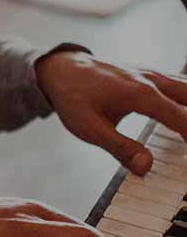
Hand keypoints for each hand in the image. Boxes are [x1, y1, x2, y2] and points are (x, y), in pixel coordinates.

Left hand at [35, 51, 186, 174]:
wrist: (62, 69)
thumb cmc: (74, 98)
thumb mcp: (90, 129)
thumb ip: (120, 148)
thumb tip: (146, 167)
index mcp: (141, 95)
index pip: (182, 118)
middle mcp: (153, 81)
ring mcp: (153, 75)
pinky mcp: (151, 75)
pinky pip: (181, 84)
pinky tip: (185, 110)